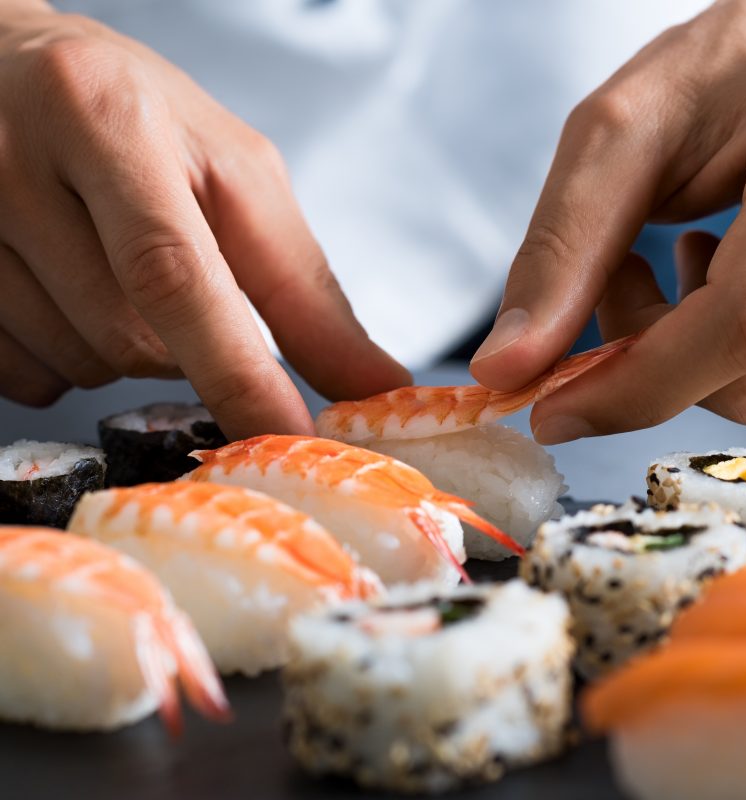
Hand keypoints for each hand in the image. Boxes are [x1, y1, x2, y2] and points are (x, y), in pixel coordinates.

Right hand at [0, 3, 408, 438]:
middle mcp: (11, 164)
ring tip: (102, 264)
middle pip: (129, 342)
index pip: (174, 275)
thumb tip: (376, 385)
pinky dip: (61, 357)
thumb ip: (300, 286)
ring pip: (75, 367)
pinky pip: (19, 374)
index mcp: (106, 120)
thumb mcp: (230, 174)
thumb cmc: (130, 119)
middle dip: (179, 347)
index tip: (292, 443)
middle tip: (167, 277)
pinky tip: (55, 288)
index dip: (236, 376)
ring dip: (119, 349)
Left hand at [470, 0, 745, 445]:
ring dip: (679, 358)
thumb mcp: (621, 136)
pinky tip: (713, 294)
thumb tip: (505, 369)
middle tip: (620, 274)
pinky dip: (718, 367)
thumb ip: (562, 250)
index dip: (638, 384)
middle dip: (644, 360)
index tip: (549, 413)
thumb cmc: (717, 78)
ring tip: (672, 265)